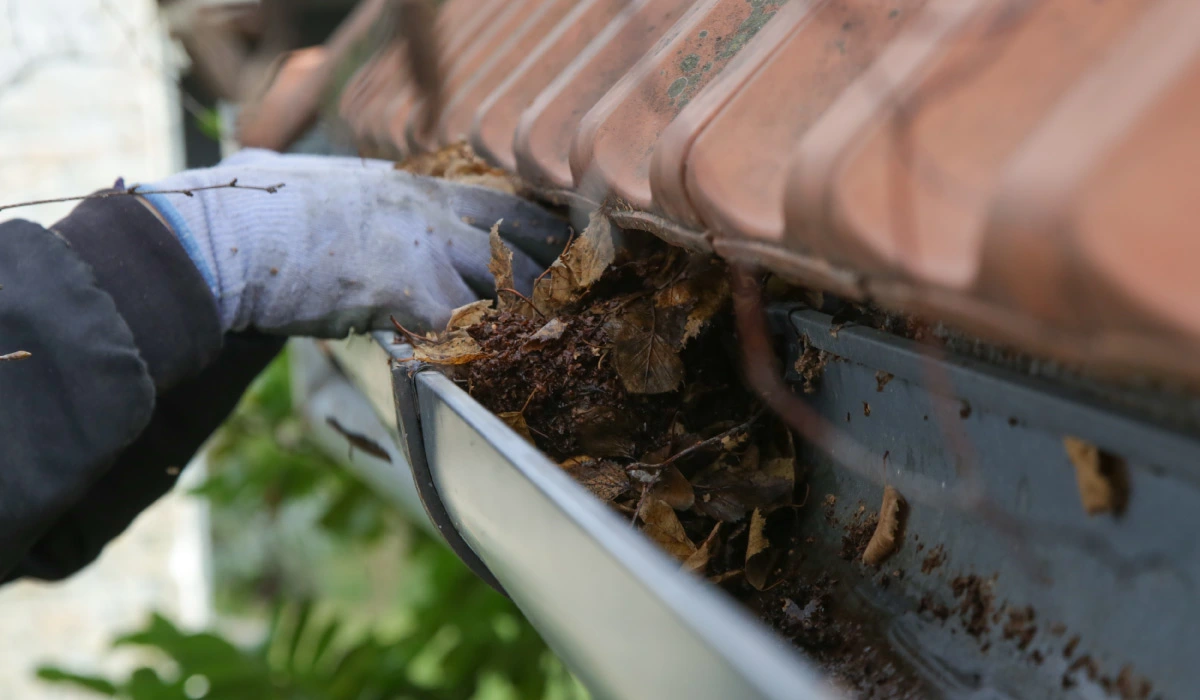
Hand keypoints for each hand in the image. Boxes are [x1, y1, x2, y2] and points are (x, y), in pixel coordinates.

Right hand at [142, 149, 567, 336]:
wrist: (231, 232)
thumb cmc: (261, 207)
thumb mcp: (321, 185)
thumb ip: (348, 193)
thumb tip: (315, 183)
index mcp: (414, 188)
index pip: (500, 203)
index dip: (537, 229)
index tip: (561, 248)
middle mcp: (431, 213)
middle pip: (517, 243)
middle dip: (548, 275)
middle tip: (572, 303)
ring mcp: (425, 249)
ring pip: (501, 287)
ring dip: (520, 320)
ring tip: (543, 348)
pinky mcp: (407, 292)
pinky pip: (461, 330)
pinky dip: (474, 353)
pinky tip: (485, 373)